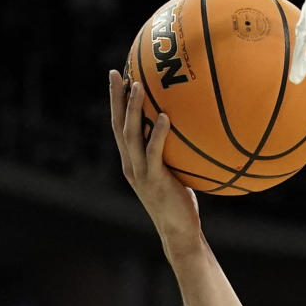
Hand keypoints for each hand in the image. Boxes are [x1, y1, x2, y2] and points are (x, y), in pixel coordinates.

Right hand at [109, 69, 201, 256]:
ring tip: (138, 86)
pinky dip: (158, 134)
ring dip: (133, 109)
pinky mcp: (154, 181)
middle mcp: (131, 165)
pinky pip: (154, 153)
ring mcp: (140, 173)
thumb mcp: (174, 174)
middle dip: (116, 98)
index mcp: (132, 162)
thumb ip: (173, 154)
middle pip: (118, 125)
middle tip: (118, 73)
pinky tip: (164, 117)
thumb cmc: (180, 204)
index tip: (116, 77)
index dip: (115, 102)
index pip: (119, 126)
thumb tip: (190, 130)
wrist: (179, 232)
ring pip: (131, 135)